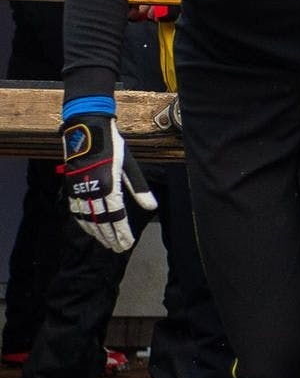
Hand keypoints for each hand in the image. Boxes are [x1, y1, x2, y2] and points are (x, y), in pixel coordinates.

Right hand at [61, 113, 156, 251]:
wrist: (86, 128)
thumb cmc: (112, 145)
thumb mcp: (129, 165)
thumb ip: (139, 188)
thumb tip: (152, 207)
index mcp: (109, 185)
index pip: (116, 216)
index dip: (121, 232)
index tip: (127, 244)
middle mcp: (92, 189)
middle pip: (101, 220)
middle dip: (110, 237)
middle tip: (118, 249)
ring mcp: (79, 187)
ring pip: (86, 217)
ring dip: (96, 232)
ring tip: (106, 243)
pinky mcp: (70, 185)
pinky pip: (75, 209)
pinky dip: (82, 221)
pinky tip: (89, 228)